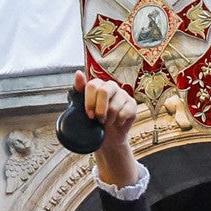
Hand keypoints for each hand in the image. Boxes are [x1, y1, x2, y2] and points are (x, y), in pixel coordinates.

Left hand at [85, 74, 144, 188]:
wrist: (106, 137)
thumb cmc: (92, 121)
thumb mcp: (80, 108)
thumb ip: (78, 90)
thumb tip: (78, 73)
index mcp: (96, 84)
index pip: (92, 85)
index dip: (90, 101)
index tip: (89, 115)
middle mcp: (110, 86)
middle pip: (105, 92)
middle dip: (100, 109)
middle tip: (98, 120)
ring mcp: (122, 94)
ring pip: (115, 106)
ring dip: (109, 119)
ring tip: (106, 123)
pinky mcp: (132, 104)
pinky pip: (125, 112)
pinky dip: (118, 122)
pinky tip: (116, 123)